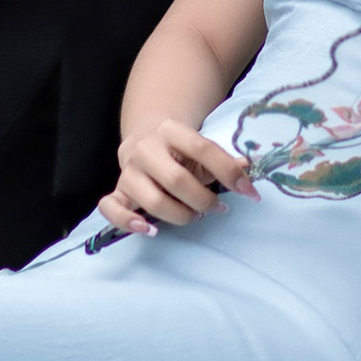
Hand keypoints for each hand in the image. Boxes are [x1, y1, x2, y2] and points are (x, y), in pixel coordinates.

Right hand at [103, 121, 257, 231]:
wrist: (144, 139)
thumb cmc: (179, 150)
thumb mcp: (200, 148)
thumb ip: (222, 160)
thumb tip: (246, 169)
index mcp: (171, 131)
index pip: (203, 149)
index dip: (229, 172)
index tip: (249, 192)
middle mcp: (146, 149)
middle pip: (176, 180)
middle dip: (203, 200)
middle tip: (217, 207)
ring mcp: (129, 171)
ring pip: (152, 201)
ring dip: (180, 215)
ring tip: (194, 215)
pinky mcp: (117, 190)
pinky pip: (112, 208)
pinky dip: (128, 222)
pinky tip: (150, 229)